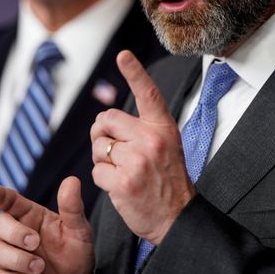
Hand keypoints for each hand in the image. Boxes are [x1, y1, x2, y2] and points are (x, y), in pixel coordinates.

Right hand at [0, 177, 93, 273]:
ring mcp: (6, 258)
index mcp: (29, 216)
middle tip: (35, 242)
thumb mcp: (79, 230)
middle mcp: (14, 234)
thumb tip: (72, 181)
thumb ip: (73, 207)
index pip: (9, 201)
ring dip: (19, 260)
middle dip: (14, 233)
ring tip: (40, 268)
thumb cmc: (74, 254)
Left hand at [90, 50, 194, 244]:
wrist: (178, 218)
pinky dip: (102, 179)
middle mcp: (151, 140)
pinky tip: (119, 186)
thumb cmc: (167, 181)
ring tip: (122, 171)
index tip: (123, 55)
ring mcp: (137, 161)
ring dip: (102, 160)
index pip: (148, 93)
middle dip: (101, 133)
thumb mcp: (166, 146)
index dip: (134, 72)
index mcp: (163, 128)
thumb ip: (141, 129)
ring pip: (99, 147)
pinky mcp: (123, 182)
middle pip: (106, 120)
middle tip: (113, 150)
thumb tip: (105, 120)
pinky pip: (96, 171)